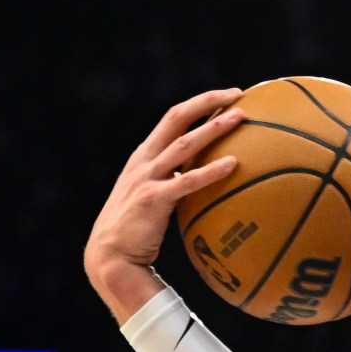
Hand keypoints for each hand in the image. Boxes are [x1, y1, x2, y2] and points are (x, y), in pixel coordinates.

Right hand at [83, 88, 246, 316]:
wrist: (110, 257)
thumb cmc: (135, 232)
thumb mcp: (151, 198)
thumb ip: (172, 184)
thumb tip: (199, 180)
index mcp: (143, 156)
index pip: (172, 119)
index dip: (198, 104)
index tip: (225, 96)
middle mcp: (143, 161)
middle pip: (176, 118)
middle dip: (207, 101)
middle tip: (237, 94)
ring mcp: (147, 178)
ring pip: (184, 144)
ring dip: (213, 128)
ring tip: (240, 118)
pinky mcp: (153, 200)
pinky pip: (187, 182)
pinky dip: (211, 171)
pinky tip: (233, 164)